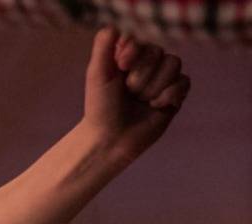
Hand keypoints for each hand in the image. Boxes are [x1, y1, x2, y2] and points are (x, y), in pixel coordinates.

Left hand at [83, 28, 190, 162]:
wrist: (112, 139)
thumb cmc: (100, 107)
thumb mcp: (97, 74)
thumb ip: (103, 46)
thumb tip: (113, 25)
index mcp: (127, 56)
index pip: (142, 38)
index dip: (135, 51)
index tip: (121, 66)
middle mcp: (146, 64)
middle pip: (159, 51)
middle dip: (141, 75)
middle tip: (128, 93)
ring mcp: (162, 78)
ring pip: (174, 64)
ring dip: (154, 86)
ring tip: (140, 101)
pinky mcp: (175, 94)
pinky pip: (184, 81)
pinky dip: (169, 95)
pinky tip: (155, 106)